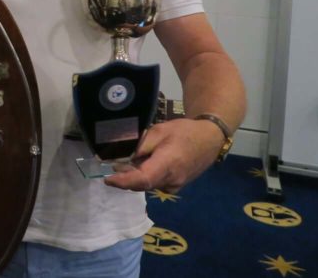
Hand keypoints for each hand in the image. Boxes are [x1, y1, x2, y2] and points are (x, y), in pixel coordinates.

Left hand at [104, 117, 225, 192]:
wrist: (209, 140)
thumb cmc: (184, 132)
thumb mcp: (158, 131)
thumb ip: (140, 146)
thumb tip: (122, 159)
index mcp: (168, 164)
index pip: (142, 179)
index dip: (123, 181)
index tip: (108, 179)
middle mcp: (172, 180)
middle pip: (141, 184)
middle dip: (125, 176)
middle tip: (114, 163)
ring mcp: (175, 185)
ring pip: (147, 185)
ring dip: (134, 176)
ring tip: (127, 161)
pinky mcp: (176, 186)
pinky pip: (154, 184)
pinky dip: (144, 176)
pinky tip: (142, 164)